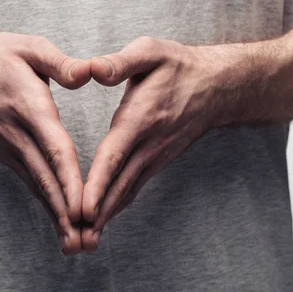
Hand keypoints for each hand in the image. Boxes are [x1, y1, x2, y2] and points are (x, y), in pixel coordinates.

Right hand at [0, 32, 90, 254]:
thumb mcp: (28, 47)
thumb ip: (60, 63)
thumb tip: (90, 73)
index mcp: (29, 107)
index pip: (53, 148)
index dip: (68, 180)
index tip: (81, 208)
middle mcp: (18, 135)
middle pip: (45, 178)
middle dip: (65, 213)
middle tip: (84, 242)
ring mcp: (9, 148)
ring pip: (37, 186)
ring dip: (56, 216)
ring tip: (76, 243)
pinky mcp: (7, 153)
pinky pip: (31, 181)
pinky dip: (46, 204)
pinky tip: (60, 222)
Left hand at [81, 36, 230, 250]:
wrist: (217, 86)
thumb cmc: (178, 66)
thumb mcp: (150, 52)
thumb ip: (120, 62)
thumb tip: (91, 69)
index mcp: (140, 117)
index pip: (115, 155)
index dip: (98, 183)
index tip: (83, 209)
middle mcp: (149, 144)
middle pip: (120, 184)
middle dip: (97, 213)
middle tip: (76, 239)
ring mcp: (155, 156)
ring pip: (127, 190)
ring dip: (106, 215)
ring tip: (83, 239)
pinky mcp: (157, 161)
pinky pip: (134, 187)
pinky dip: (117, 205)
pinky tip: (103, 218)